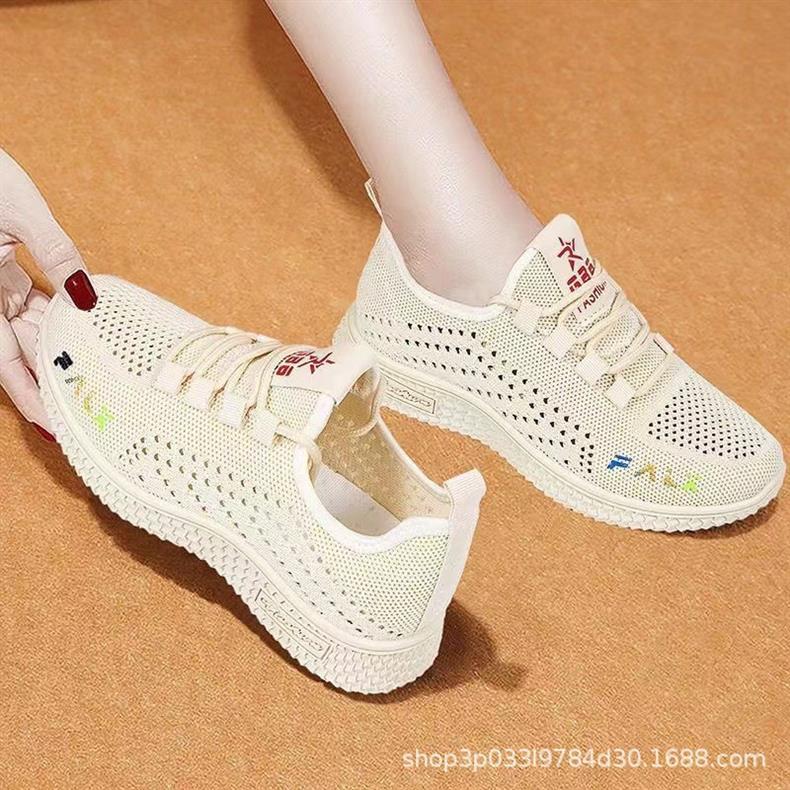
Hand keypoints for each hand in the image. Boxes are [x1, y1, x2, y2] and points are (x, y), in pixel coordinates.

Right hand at [0, 148, 96, 437]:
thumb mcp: (19, 209)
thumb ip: (54, 251)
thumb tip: (87, 296)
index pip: (4, 362)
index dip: (29, 397)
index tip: (55, 428)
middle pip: (20, 354)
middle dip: (52, 383)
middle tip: (91, 412)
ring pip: (29, 330)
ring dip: (61, 351)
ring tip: (98, 378)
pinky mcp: (3, 269)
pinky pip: (32, 303)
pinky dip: (59, 317)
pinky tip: (87, 329)